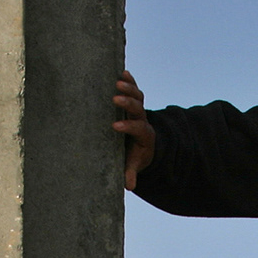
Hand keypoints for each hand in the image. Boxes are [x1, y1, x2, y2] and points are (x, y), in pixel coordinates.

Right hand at [112, 70, 154, 190]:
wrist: (143, 143)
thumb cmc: (135, 154)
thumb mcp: (134, 163)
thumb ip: (131, 172)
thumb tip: (129, 186)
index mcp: (143, 135)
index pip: (138, 128)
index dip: (128, 127)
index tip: (115, 126)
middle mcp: (143, 119)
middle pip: (139, 108)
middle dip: (128, 103)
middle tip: (115, 99)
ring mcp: (140, 109)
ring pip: (138, 96)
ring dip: (129, 88)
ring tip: (118, 81)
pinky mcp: (135, 102)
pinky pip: (134, 89)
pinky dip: (130, 81)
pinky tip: (123, 72)